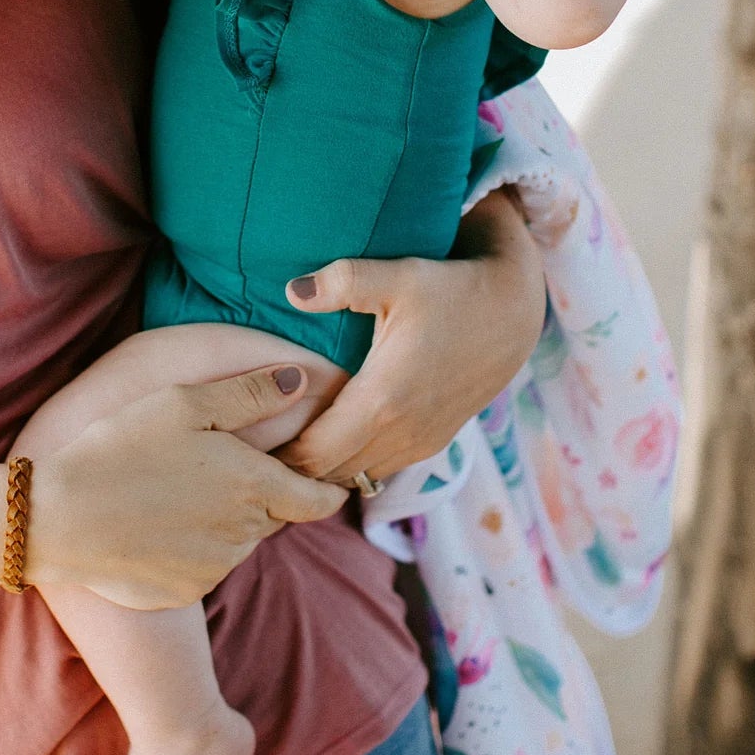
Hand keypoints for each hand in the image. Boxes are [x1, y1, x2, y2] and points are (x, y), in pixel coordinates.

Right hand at [27, 366, 346, 608]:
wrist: (61, 518)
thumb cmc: (121, 448)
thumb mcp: (184, 403)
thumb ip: (248, 393)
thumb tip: (301, 379)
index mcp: (254, 485)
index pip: (319, 500)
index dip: (327, 489)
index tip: (327, 481)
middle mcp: (244, 533)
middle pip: (276, 515)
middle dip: (265, 495)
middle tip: (224, 468)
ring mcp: (215, 567)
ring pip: (239, 540)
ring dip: (227, 519)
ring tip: (179, 490)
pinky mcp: (185, 591)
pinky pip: (204, 565)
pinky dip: (194, 547)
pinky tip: (157, 522)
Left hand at [276, 190, 544, 484]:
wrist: (513, 315)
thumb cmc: (451, 291)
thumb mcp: (398, 276)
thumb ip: (342, 281)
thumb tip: (292, 291)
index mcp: (383, 401)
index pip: (312, 454)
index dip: (274, 456)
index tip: (241, 444)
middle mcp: (401, 433)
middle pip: (328, 476)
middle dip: (290, 469)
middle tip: (249, 449)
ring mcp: (420, 443)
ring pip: (355, 478)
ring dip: (321, 470)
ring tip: (282, 445)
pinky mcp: (432, 443)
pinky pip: (379, 470)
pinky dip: (350, 465)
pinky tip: (328, 441)